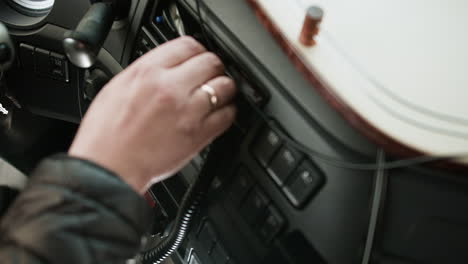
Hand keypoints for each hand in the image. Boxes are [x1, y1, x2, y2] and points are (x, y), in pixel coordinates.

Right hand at [69, 37, 236, 192]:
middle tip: (210, 75)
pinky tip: (218, 114)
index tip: (198, 57)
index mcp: (148, 71)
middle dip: (213, 67)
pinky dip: (227, 112)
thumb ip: (147, 71)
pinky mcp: (199, 134)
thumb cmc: (106, 133)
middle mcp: (170, 87)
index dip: (197, 50)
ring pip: (225, 86)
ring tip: (218, 95)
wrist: (108, 168)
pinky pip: (228, 115)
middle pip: (211, 61)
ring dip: (224, 89)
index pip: (188, 44)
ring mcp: (188, 111)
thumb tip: (167, 64)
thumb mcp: (117, 87)